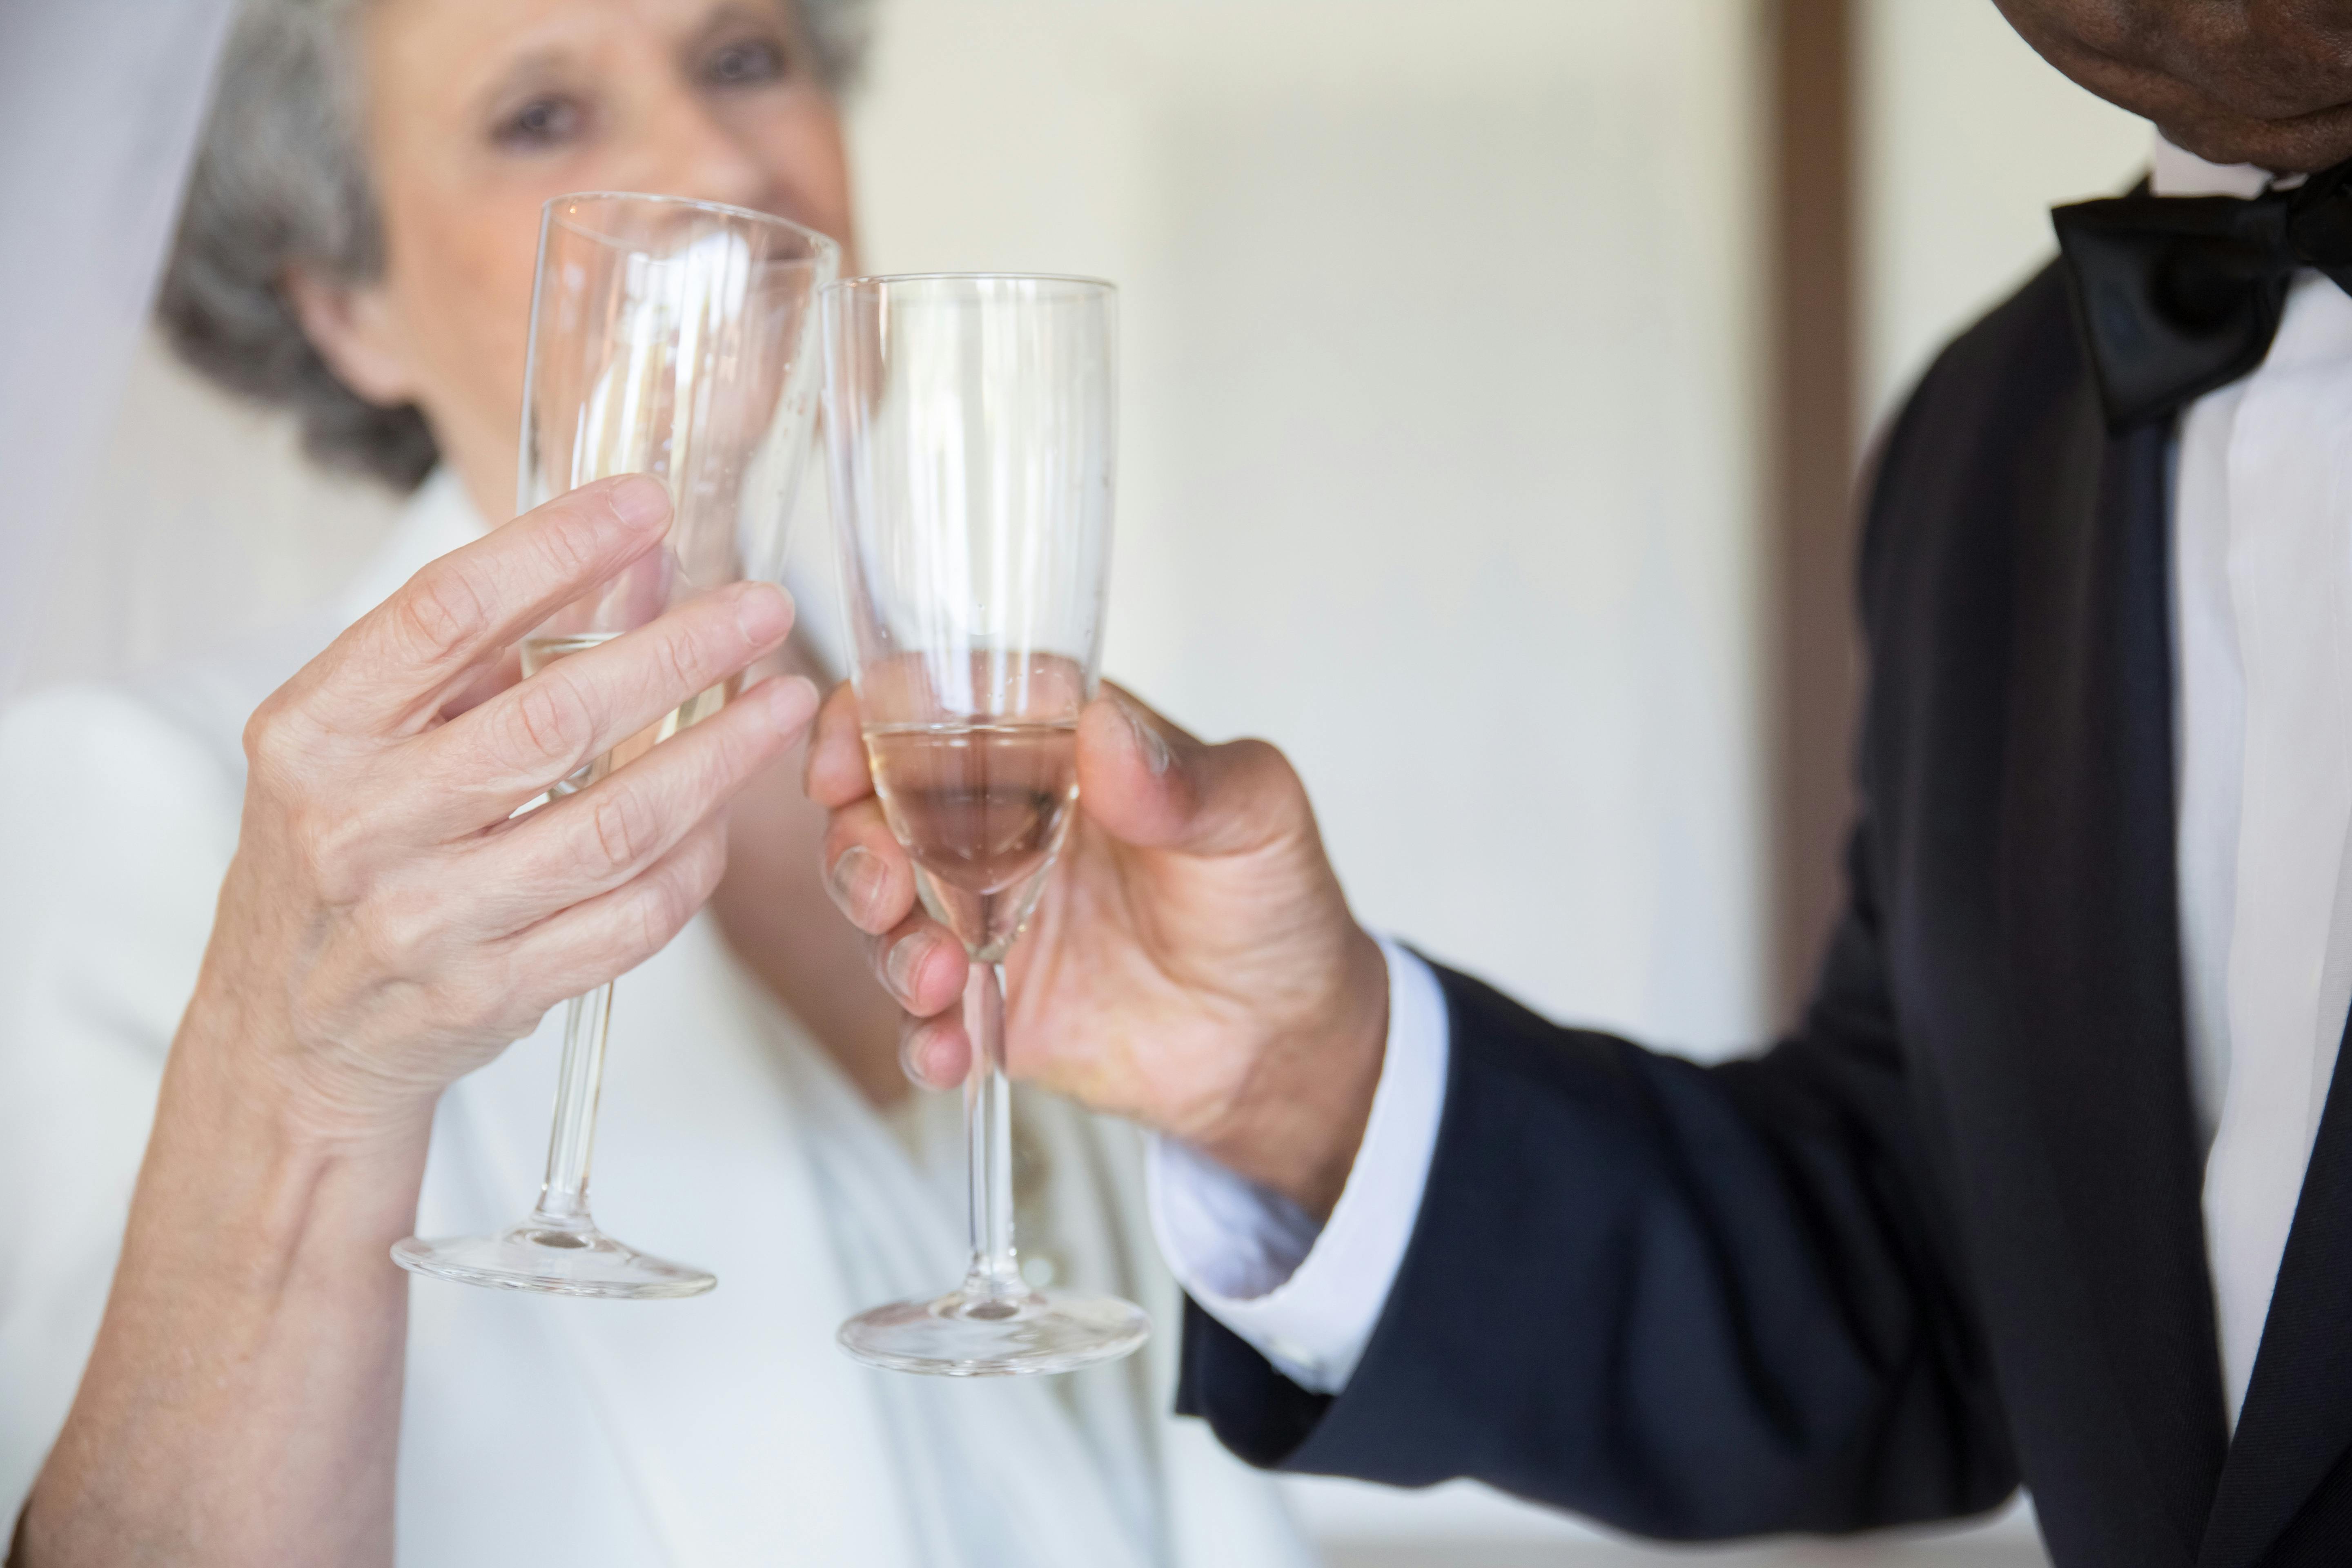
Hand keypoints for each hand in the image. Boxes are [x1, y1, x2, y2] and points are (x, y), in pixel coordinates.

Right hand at [191, 472, 816, 1145]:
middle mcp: (361, 826)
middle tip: (763, 607)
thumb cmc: (342, 853)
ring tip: (786, 701)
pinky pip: (633, 917)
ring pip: (618, 825)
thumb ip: (495, 644)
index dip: (555, 546)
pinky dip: (696, 859)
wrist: (291, 1034)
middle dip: (681, 652)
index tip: (647, 504)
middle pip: (556, 718)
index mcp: (314, 733)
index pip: (445, 611)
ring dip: (721, 756)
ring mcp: (429, 920)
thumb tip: (638, 556)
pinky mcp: (492, 994)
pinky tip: (730, 810)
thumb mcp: (371, 735)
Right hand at [807, 684, 1388, 1214]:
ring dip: (884, 943)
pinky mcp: (989, 1005)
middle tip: (883, 886)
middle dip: (855, 845)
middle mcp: (1000, 824)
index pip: (937, 706)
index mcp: (1054, 750)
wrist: (1286, 1035)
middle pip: (879, 810)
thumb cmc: (1271, 899)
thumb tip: (1106, 728)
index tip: (846, 758)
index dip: (869, 721)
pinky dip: (919, 1036)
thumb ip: (1185, 778)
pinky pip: (922, 1020)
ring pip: (882, 914)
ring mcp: (984, 916)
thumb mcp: (1257, 817)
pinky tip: (949, 1047)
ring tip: (935, 976)